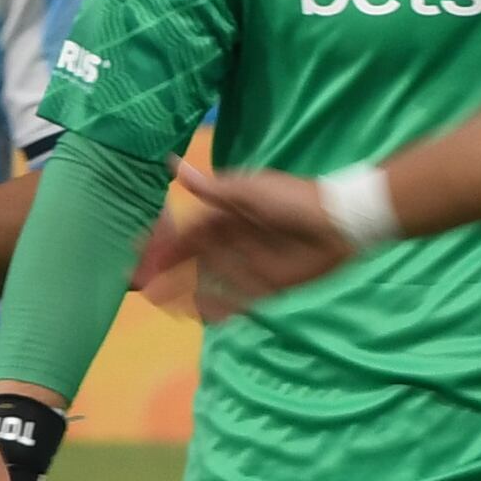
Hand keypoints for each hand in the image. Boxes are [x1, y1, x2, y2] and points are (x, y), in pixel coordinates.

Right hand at [142, 165, 359, 319]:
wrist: (339, 222)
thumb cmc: (293, 199)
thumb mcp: (248, 191)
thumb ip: (211, 188)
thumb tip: (174, 166)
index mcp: (228, 215)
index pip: (188, 231)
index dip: (165, 241)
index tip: (141, 250)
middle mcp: (235, 241)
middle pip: (194, 259)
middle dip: (169, 271)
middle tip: (143, 283)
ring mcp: (251, 264)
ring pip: (210, 280)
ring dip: (187, 290)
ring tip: (163, 302)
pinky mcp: (269, 285)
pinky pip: (238, 299)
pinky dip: (219, 306)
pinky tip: (201, 314)